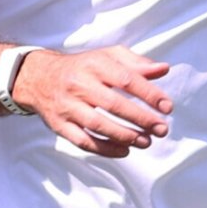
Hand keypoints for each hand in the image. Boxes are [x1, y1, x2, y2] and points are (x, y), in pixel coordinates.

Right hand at [10, 46, 173, 157]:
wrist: (39, 77)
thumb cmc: (83, 67)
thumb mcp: (107, 56)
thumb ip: (136, 63)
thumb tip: (164, 69)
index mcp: (95, 64)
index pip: (126, 79)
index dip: (149, 93)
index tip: (167, 107)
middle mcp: (80, 84)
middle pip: (113, 104)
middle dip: (141, 119)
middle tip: (161, 129)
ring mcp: (68, 106)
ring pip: (98, 124)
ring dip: (125, 136)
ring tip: (146, 142)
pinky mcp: (59, 125)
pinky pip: (83, 141)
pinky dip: (105, 148)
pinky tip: (124, 150)